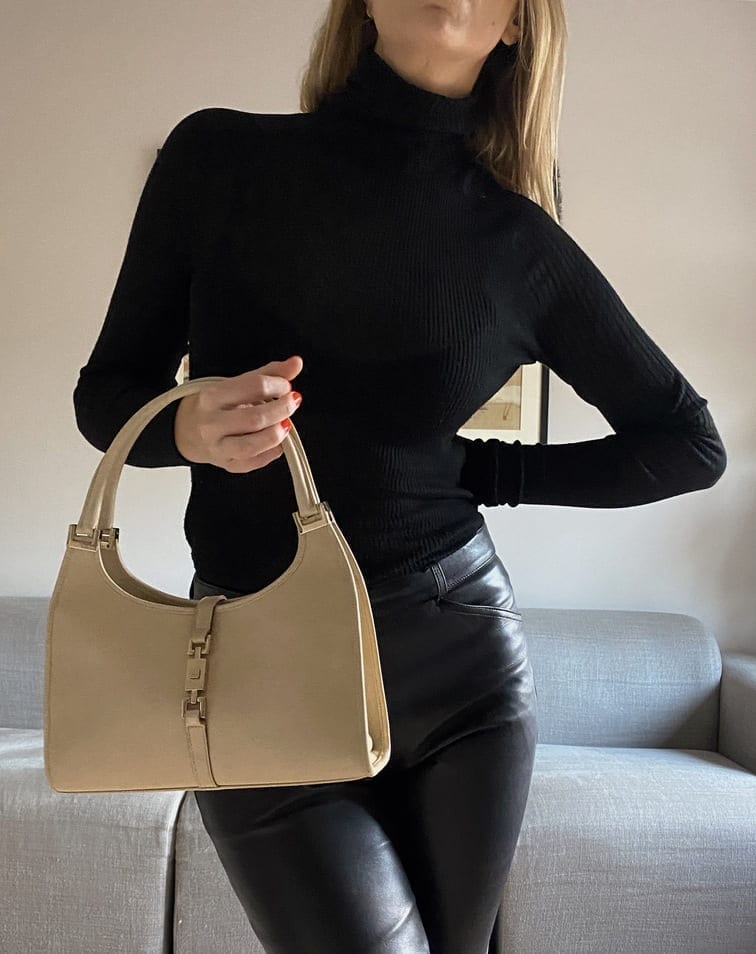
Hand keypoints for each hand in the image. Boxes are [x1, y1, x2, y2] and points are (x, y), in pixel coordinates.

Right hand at [174, 355, 303, 472]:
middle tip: (292, 402)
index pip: (253, 386)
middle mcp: (211, 424)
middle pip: (255, 418)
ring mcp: (218, 447)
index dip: (278, 385)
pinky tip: (278, 442)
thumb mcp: (235, 384)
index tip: (286, 386)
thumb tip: (296, 363)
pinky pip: (255, 462)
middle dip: (282, 409)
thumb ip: (267, 374)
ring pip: (253, 445)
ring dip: (277, 433)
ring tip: (286, 423)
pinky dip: (273, 452)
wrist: (187, 430)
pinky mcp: (228, 465)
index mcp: (212, 397)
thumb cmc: (214, 405)